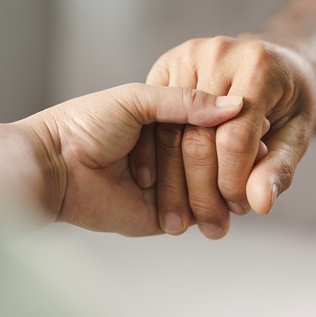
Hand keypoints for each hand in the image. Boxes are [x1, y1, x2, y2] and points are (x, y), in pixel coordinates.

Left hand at [11, 84, 242, 235]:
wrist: (54, 166)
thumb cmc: (86, 124)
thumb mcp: (137, 99)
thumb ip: (185, 101)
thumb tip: (236, 105)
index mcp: (163, 121)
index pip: (210, 125)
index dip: (234, 127)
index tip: (261, 125)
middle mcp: (168, 155)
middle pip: (214, 159)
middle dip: (235, 162)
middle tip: (260, 157)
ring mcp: (167, 187)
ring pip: (209, 189)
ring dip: (226, 189)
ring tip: (247, 185)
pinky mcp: (160, 217)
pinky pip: (194, 216)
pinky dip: (211, 212)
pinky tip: (229, 207)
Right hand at [131, 36, 315, 238]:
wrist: (273, 61)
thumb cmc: (289, 99)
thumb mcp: (296, 133)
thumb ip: (278, 168)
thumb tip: (260, 204)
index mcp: (258, 66)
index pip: (235, 137)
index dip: (233, 181)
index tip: (238, 210)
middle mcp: (218, 53)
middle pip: (197, 136)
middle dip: (203, 190)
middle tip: (211, 225)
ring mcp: (186, 56)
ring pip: (169, 132)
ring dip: (174, 183)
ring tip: (185, 220)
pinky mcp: (164, 65)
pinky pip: (153, 121)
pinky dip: (155, 160)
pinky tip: (161, 192)